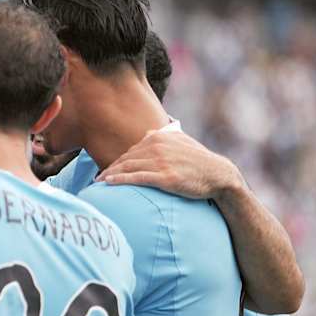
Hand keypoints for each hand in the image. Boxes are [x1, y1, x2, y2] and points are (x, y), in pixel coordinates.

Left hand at [97, 131, 245, 199]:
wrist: (218, 175)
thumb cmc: (198, 161)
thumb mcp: (181, 142)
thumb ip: (164, 136)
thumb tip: (149, 133)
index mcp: (158, 138)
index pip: (130, 151)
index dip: (117, 161)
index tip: (106, 169)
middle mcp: (157, 147)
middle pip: (125, 159)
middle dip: (110, 168)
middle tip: (97, 178)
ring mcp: (161, 162)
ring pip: (127, 168)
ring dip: (110, 174)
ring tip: (98, 183)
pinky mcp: (165, 177)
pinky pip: (136, 178)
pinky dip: (120, 179)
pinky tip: (108, 183)